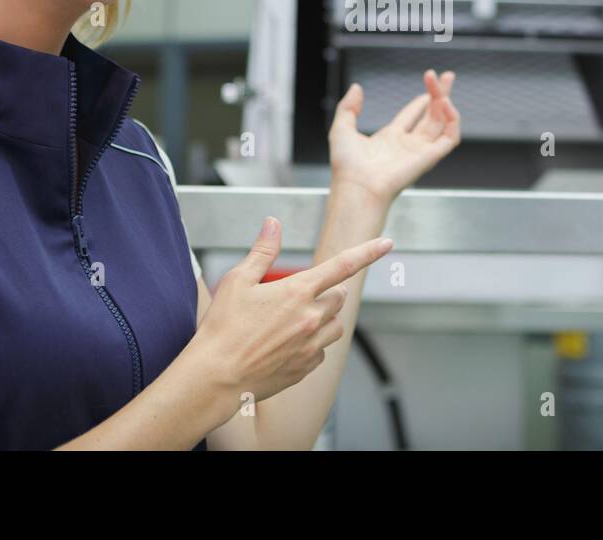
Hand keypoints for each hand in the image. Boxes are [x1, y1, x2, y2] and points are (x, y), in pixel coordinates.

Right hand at [191, 216, 393, 402]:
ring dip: (324, 318)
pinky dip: (312, 344)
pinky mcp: (307, 367)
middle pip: (339, 297)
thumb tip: (273, 223)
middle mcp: (311, 318)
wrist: (215, 378)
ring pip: (336, 325)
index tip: (387, 243)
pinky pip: (322, 350)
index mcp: (297, 291)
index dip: (368, 252)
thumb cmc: (221, 328)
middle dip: (327, 291)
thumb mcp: (238, 281)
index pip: (342, 265)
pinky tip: (286, 345)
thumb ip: (262, 251)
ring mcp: (312, 345)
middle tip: (297, 296)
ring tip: (293, 321)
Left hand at [327, 69, 461, 203]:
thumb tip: (356, 87)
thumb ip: (348, 107)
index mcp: (390, 139)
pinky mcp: (430, 157)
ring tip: (443, 83)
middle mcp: (408, 145)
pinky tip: (445, 104)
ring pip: (442, 123)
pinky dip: (452, 120)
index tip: (430, 82)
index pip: (412, 116)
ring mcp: (420, 151)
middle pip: (432, 116)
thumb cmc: (347, 166)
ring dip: (445, 101)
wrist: (357, 186)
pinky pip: (450, 138)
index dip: (422, 100)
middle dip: (440, 95)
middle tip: (447, 75)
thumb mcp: (342, 129)